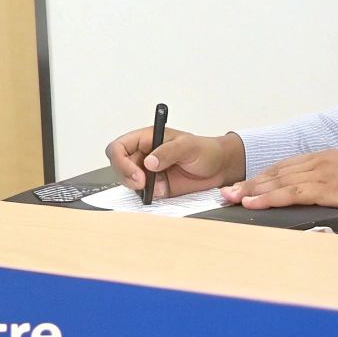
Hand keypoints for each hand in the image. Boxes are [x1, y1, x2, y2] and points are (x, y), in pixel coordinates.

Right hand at [105, 127, 239, 198]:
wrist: (219, 168)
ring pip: (128, 182)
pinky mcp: (155, 188)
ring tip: (156, 188)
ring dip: (136, 188)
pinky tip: (159, 194)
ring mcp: (147, 173)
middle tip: (142, 184)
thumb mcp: (188, 146)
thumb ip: (168, 152)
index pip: (119, 147)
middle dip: (126, 177)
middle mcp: (143, 155)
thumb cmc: (205, 149)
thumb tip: (149, 162)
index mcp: (146, 139)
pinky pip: (142, 194)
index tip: (136, 172)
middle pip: (118, 166)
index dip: (120, 160)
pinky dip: (145, 197)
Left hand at [220, 149, 337, 215]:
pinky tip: (255, 204)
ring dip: (253, 191)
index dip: (259, 177)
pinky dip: (269, 198)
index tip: (241, 187)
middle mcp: (317, 162)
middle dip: (248, 184)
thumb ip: (323, 184)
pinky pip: (292, 193)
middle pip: (275, 172)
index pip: (282, 167)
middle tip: (225, 194)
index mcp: (321, 158)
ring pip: (279, 181)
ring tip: (233, 199)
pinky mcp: (327, 188)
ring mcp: (321, 173)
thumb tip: (305, 195)